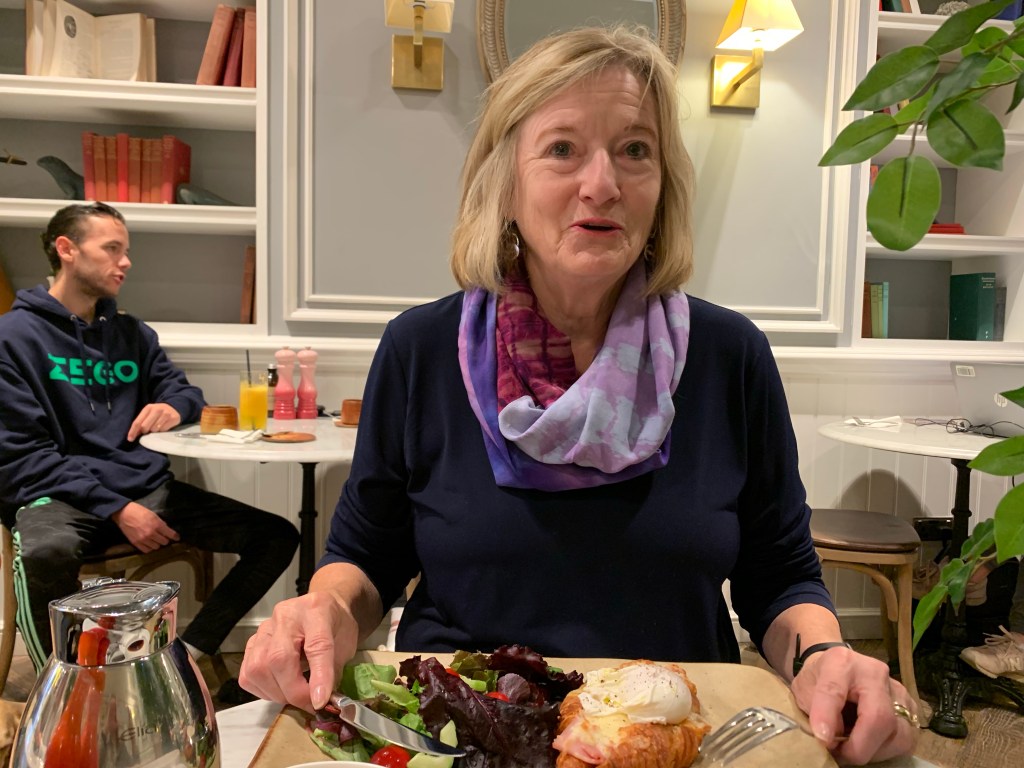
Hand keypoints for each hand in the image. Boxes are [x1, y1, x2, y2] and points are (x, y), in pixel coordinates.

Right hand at [111, 502, 180, 552]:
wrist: (124, 513)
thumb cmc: (139, 511)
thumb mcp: (153, 515)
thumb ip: (161, 523)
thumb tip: (167, 530)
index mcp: (157, 525)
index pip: (170, 534)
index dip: (175, 536)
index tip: (177, 538)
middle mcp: (151, 534)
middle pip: (164, 542)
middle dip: (165, 539)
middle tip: (163, 537)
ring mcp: (143, 539)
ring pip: (156, 547)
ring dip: (157, 544)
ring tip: (155, 540)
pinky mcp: (136, 543)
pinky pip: (146, 550)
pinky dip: (149, 548)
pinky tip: (149, 544)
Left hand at [128, 403, 181, 441]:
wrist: (174, 408)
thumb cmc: (158, 414)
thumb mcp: (148, 415)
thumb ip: (141, 423)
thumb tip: (133, 435)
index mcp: (148, 408)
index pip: (137, 422)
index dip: (133, 431)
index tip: (130, 439)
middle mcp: (157, 409)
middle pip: (145, 427)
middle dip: (145, 431)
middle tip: (148, 431)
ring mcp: (166, 413)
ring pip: (154, 429)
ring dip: (154, 431)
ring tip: (157, 427)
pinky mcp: (173, 418)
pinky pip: (163, 430)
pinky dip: (162, 431)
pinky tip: (163, 427)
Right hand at [239, 590, 359, 712]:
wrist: (320, 607)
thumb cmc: (334, 625)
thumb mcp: (346, 644)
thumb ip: (334, 672)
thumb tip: (321, 702)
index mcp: (316, 611)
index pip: (317, 645)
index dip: (319, 677)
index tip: (320, 702)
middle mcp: (286, 616)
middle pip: (279, 658)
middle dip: (294, 691)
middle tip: (309, 704)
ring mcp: (264, 629)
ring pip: (258, 668)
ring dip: (277, 693)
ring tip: (294, 696)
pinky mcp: (251, 642)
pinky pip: (247, 674)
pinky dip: (263, 690)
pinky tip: (279, 689)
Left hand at [791, 646, 919, 764]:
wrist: (838, 669)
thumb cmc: (819, 680)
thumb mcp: (804, 691)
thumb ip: (814, 712)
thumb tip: (830, 740)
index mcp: (841, 662)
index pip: (834, 690)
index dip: (827, 717)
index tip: (822, 740)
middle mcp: (875, 672)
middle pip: (879, 716)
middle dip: (859, 747)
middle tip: (839, 755)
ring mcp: (898, 690)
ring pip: (898, 734)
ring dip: (873, 751)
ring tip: (851, 749)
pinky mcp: (911, 708)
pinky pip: (906, 740)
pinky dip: (886, 751)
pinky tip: (868, 745)